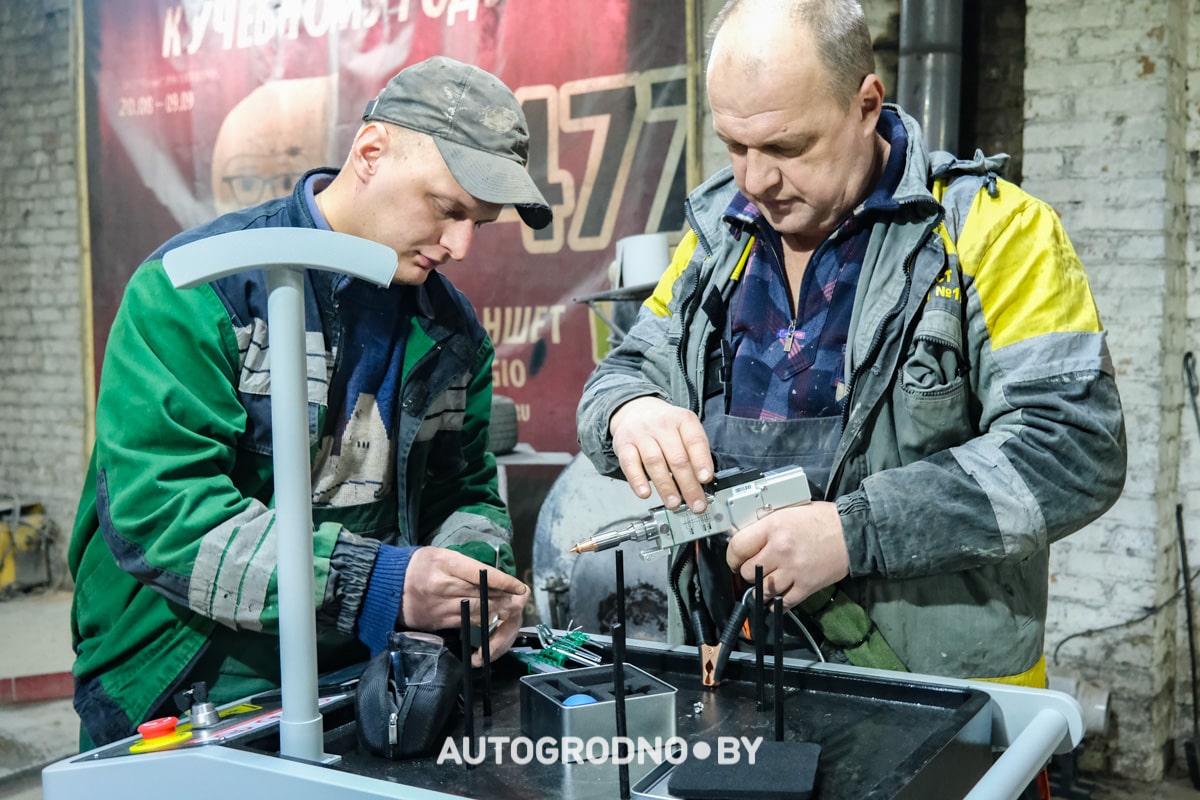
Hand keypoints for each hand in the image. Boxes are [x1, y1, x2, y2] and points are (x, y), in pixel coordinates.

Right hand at [400, 547, 528, 666]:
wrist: (386, 585)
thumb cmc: (417, 565)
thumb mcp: (441, 555)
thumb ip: (465, 565)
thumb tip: (492, 577)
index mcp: (445, 563)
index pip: (481, 573)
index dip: (504, 581)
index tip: (520, 586)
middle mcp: (443, 585)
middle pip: (482, 594)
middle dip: (504, 598)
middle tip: (520, 600)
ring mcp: (439, 606)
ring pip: (476, 611)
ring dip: (496, 611)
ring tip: (510, 609)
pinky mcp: (436, 621)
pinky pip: (464, 623)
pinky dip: (481, 621)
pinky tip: (491, 618)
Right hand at [609, 396, 714, 511]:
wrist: (635, 410)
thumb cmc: (664, 427)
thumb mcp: (683, 430)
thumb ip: (694, 453)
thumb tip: (701, 483)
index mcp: (682, 419)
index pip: (695, 441)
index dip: (702, 461)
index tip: (706, 479)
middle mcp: (662, 425)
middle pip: (677, 457)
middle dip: (688, 485)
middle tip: (696, 504)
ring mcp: (641, 434)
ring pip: (655, 462)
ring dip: (666, 486)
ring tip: (674, 503)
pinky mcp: (623, 444)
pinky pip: (630, 464)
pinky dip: (638, 480)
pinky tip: (645, 493)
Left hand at [724, 502, 849, 607]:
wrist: (853, 532)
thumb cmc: (823, 519)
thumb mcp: (790, 512)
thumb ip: (767, 524)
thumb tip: (747, 536)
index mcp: (774, 527)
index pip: (738, 547)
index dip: (732, 557)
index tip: (734, 560)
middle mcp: (780, 549)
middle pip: (748, 571)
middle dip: (747, 572)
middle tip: (753, 569)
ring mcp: (793, 570)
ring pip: (762, 589)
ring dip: (761, 588)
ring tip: (766, 583)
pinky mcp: (806, 586)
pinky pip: (783, 602)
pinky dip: (777, 603)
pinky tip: (776, 599)